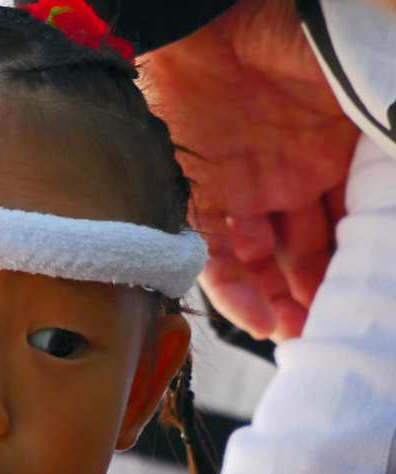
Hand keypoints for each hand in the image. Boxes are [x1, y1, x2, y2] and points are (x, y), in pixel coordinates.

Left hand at [142, 0, 359, 340]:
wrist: (209, 20)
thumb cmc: (294, 34)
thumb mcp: (367, 83)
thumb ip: (390, 131)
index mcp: (339, 154)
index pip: (356, 224)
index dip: (365, 264)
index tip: (378, 301)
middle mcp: (293, 178)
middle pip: (313, 252)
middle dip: (325, 294)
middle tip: (341, 332)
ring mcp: (246, 189)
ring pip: (267, 261)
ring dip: (283, 302)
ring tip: (304, 337)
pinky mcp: (200, 195)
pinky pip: (216, 255)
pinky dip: (236, 292)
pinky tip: (259, 322)